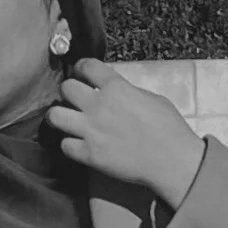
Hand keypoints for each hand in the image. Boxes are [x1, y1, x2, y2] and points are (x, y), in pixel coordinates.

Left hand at [46, 58, 205, 209]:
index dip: (80, 68)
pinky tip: (78, 144)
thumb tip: (115, 91)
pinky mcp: (89, 154)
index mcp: (116, 87)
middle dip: (69, 92)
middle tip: (75, 99)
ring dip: (59, 116)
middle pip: (66, 88)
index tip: (80, 73)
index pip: (86, 65)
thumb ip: (127, 91)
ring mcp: (91, 130)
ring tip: (66, 120)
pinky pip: (65, 145)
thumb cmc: (169, 129)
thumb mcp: (151, 98)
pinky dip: (70, 145)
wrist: (173, 161)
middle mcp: (98, 105)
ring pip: (54, 115)